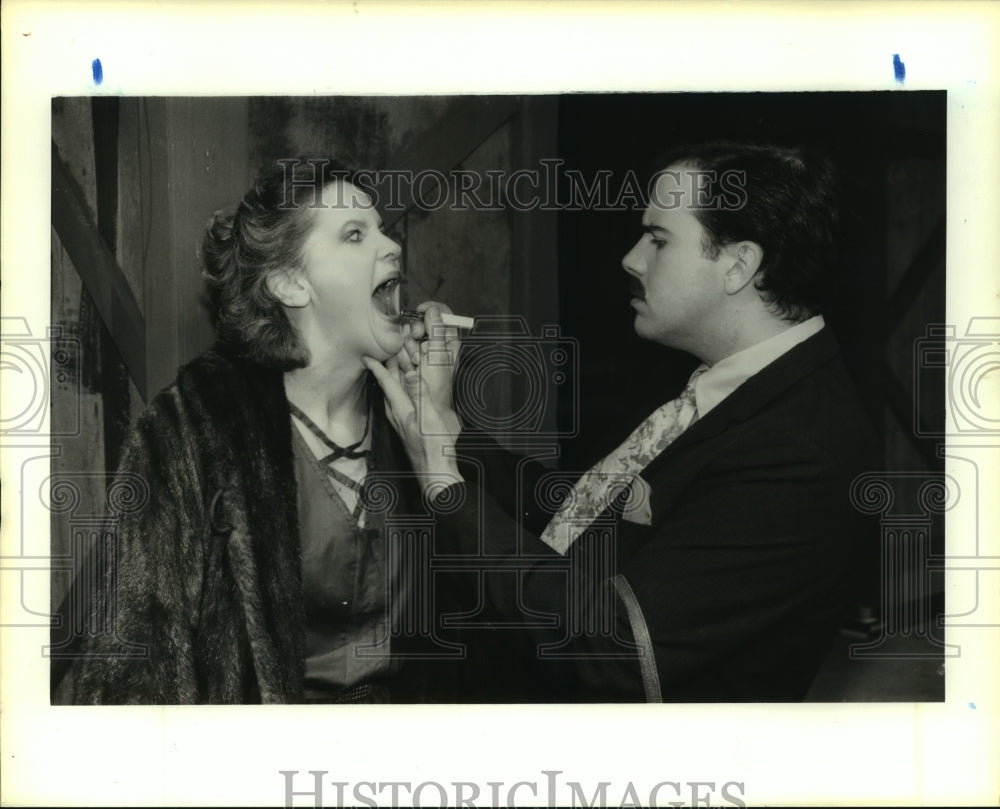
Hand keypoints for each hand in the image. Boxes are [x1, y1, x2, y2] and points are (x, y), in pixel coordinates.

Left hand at [362, 353, 462, 497]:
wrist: (436, 476)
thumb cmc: (434, 450)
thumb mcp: (429, 418)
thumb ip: (420, 394)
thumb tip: (409, 372)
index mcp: (401, 411)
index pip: (387, 384)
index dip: (377, 368)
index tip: (366, 356)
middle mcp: (398, 417)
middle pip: (388, 389)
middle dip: (385, 371)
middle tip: (383, 355)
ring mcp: (403, 425)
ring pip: (393, 398)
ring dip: (392, 383)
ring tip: (392, 371)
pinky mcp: (409, 431)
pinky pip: (400, 406)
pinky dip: (401, 394)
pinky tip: (405, 396)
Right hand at [400, 301, 460, 428]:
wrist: (425, 406)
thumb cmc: (438, 384)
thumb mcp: (439, 355)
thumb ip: (436, 330)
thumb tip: (432, 310)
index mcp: (449, 339)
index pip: (441, 313)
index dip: (430, 309)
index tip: (420, 311)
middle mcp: (435, 342)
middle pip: (420, 322)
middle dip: (417, 332)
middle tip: (419, 343)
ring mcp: (420, 350)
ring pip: (407, 335)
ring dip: (409, 347)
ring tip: (416, 362)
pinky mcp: (407, 358)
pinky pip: (399, 347)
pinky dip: (402, 355)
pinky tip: (409, 365)